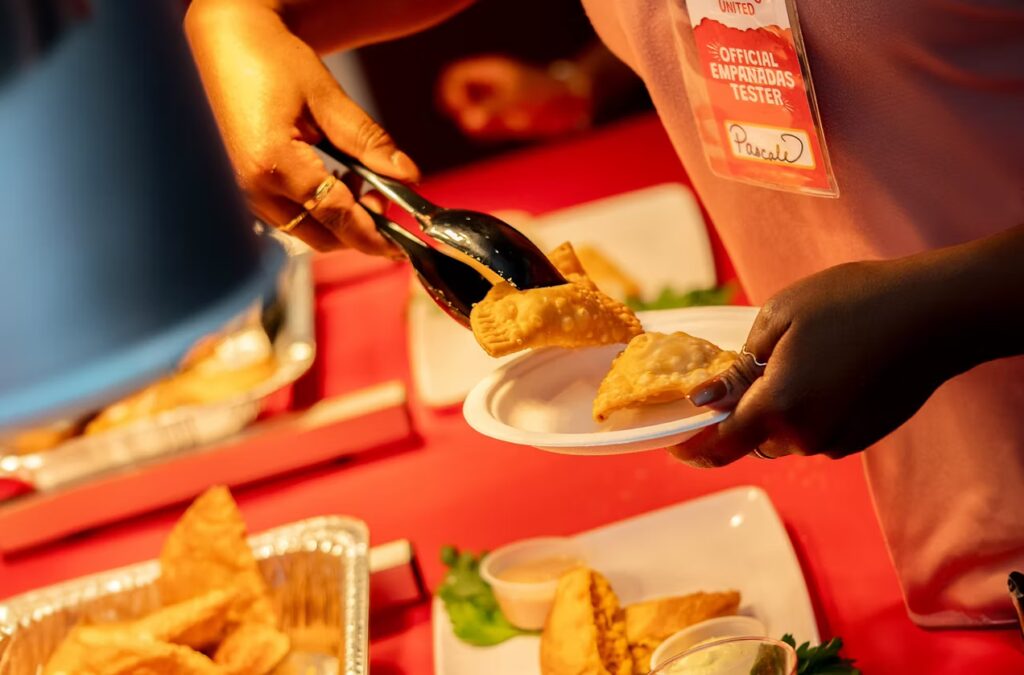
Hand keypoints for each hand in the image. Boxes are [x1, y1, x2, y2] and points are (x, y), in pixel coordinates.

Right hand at [185, 0, 418, 253]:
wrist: (225, 43)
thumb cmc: (270, 59)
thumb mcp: (327, 97)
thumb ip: (368, 141)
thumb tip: (407, 175)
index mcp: (272, 163)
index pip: (335, 216)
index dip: (373, 236)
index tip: (399, 245)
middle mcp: (251, 187)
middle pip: (320, 236)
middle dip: (359, 230)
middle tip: (385, 198)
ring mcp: (242, 192)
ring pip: (303, 231)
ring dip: (338, 221)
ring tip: (359, 181)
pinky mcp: (241, 189)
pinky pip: (287, 217)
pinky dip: (316, 211)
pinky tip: (331, 179)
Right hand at [437, 55, 592, 140]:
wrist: (575, 104)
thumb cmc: (547, 98)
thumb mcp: (518, 103)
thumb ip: (491, 111)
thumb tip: (466, 122)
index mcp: (489, 71)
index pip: (452, 77)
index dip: (450, 95)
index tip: (462, 112)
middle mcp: (489, 83)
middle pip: (456, 96)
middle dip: (464, 113)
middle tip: (482, 125)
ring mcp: (495, 97)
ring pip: (470, 113)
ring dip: (479, 125)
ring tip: (503, 126)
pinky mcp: (503, 113)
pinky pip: (485, 123)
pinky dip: (490, 131)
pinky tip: (510, 129)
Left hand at [669, 259, 974, 466]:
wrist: (935, 313)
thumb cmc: (852, 303)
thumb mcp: (779, 319)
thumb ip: (737, 368)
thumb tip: (704, 399)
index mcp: (777, 408)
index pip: (720, 447)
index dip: (692, 448)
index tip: (675, 443)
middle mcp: (806, 436)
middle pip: (752, 441)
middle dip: (737, 418)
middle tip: (737, 376)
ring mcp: (838, 440)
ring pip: (786, 437)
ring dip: (775, 413)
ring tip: (789, 361)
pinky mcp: (863, 436)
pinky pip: (817, 432)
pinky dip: (807, 411)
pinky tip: (824, 370)